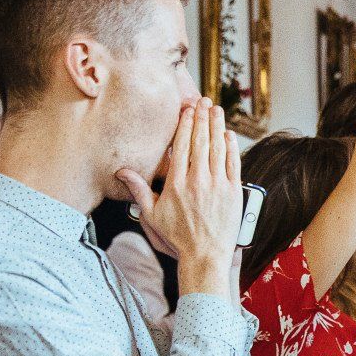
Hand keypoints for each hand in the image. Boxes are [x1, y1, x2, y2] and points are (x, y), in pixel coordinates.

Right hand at [118, 99, 242, 289]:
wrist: (205, 255)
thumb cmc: (178, 236)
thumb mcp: (152, 214)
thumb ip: (139, 189)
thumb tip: (122, 171)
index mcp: (177, 183)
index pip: (182, 145)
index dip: (185, 124)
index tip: (187, 109)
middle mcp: (198, 180)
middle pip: (200, 141)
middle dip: (201, 118)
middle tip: (202, 100)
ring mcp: (218, 185)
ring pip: (218, 148)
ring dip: (216, 126)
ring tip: (215, 109)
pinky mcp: (234, 191)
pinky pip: (233, 163)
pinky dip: (231, 146)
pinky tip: (228, 134)